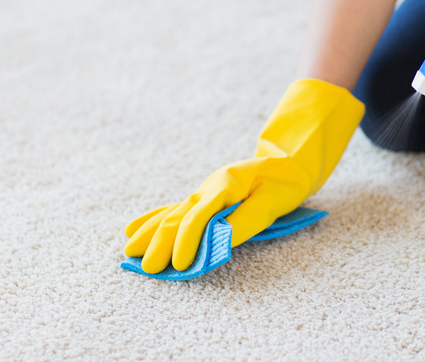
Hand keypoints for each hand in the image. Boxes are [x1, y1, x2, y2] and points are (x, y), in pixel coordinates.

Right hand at [124, 79, 364, 273]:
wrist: (289, 162)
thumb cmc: (284, 183)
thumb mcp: (272, 201)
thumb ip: (246, 220)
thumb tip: (219, 241)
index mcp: (226, 185)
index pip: (200, 216)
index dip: (188, 241)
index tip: (181, 264)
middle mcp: (209, 187)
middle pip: (179, 216)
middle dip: (161, 243)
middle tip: (148, 268)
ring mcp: (205, 191)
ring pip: (172, 213)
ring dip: (151, 233)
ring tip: (129, 251)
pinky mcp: (206, 197)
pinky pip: (175, 209)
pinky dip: (155, 219)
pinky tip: (135, 228)